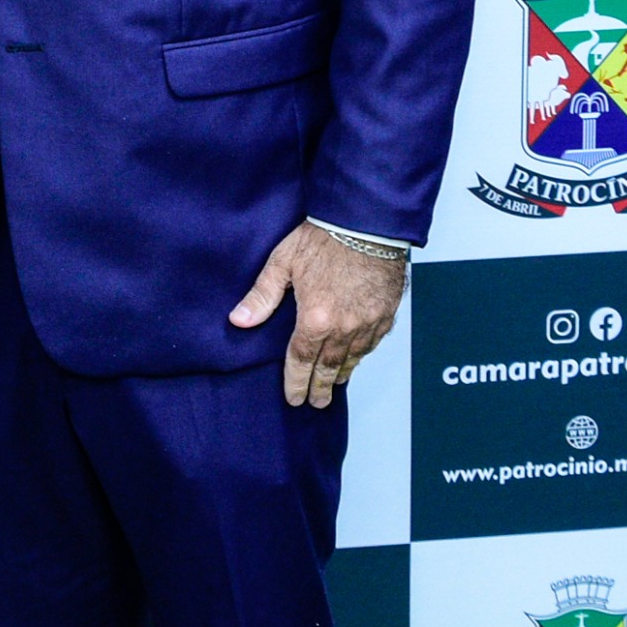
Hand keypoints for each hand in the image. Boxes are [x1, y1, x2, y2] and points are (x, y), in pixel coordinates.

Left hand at [228, 224, 407, 409]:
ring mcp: (368, 322)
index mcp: (315, 318)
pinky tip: (355, 359)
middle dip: (319, 388)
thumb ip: (262, 295)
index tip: (293, 398)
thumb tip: (239, 320)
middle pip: (329, 367)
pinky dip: (361, 355)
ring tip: (333, 387)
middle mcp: (344, 327)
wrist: (367, 222)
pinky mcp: (386, 313)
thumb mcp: (283, 262)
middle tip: (315, 403)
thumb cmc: (324, 237)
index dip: (296, 382)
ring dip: (340, 374)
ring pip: (353, 358)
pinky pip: (372, 343)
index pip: (302, 361)